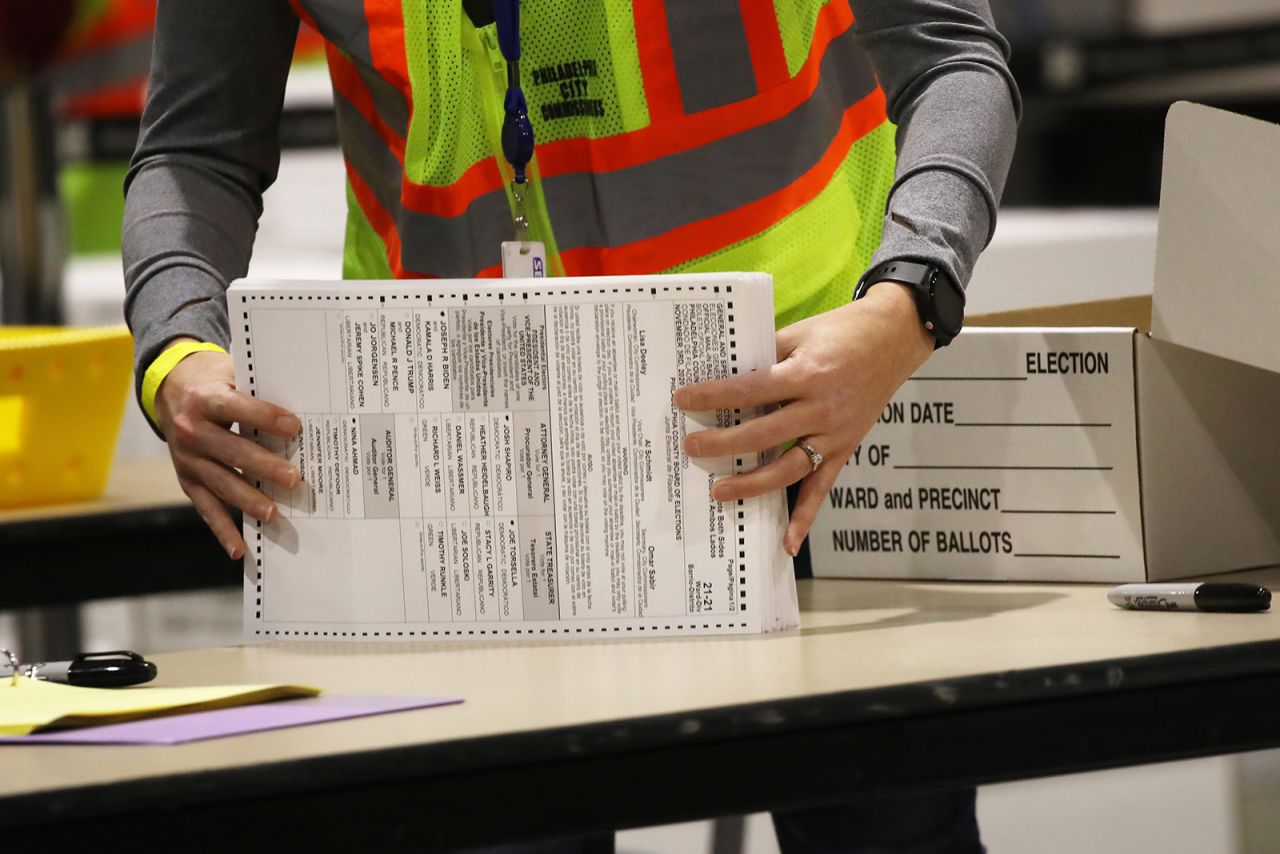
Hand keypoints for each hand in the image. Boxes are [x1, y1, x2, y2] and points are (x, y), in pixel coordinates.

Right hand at [154, 338, 301, 558]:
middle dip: (263, 466)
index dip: (265, 417)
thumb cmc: (215, 381)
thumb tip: (306, 405)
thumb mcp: (231, 373)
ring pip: (220, 482)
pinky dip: (223, 530)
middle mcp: (191, 430)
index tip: (295, 427)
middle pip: (231, 451)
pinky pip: (206, 508)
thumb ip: (258, 390)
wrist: (169, 389)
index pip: (237, 408)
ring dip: (247, 500)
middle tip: (294, 479)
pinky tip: (240, 549)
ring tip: (273, 513)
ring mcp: (187, 459)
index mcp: (206, 399)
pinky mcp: (187, 480)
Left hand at [675, 284, 934, 554]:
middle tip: (690, 447)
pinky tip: (787, 542)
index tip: (683, 401)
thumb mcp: (800, 333)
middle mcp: (821, 408)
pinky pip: (823, 487)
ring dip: (752, 483)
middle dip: (723, 443)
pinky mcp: (845, 447)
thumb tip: (723, 375)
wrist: (895, 337)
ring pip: (788, 467)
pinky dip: (806, 516)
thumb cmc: (842, 331)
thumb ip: (765, 356)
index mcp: (806, 374)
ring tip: (719, 491)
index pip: (750, 390)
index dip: (713, 397)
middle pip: (763, 434)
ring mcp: (834, 433)